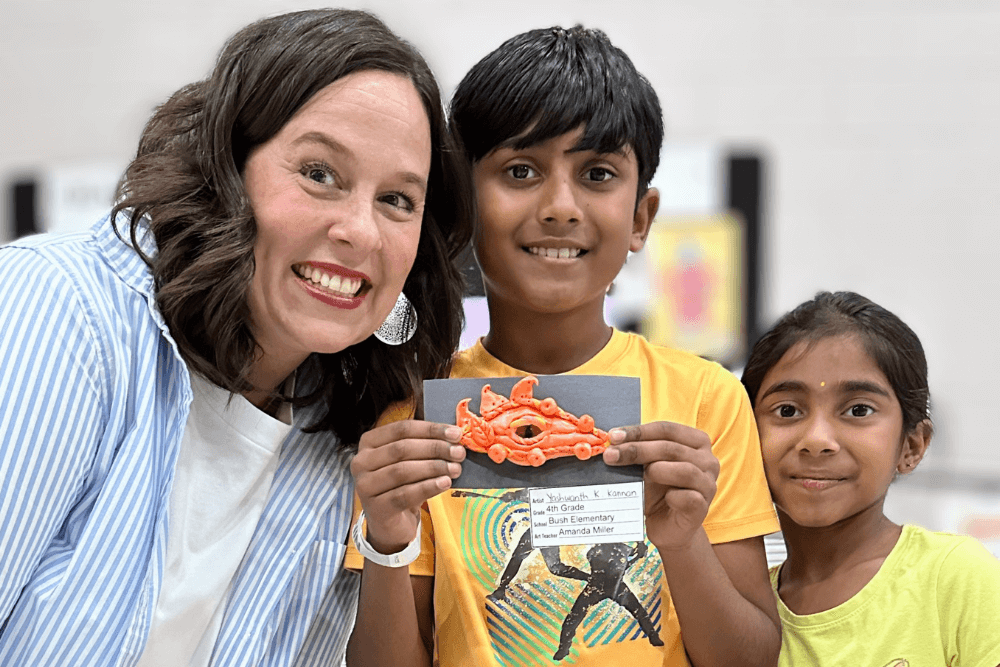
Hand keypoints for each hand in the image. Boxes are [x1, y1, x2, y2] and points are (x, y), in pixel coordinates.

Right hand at [351, 420, 464, 553]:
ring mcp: (365, 486)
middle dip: (435, 448)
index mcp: (369, 443)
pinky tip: (444, 483)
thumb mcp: (409, 462)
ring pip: (403, 471)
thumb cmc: (402, 486)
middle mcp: (361, 462)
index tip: (456, 434)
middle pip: (402, 448)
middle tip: (459, 452)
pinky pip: (405, 494)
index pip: (401, 429)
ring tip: (455, 469)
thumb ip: (425, 446)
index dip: (430, 429)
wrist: (390, 524)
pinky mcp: (376, 508)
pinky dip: (427, 487)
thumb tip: (455, 436)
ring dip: (433, 467)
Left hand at [603, 421, 718, 551]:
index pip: (666, 429)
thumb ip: (637, 452)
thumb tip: (613, 444)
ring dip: (655, 470)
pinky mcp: (703, 507)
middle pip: (671, 448)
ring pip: (685, 470)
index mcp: (696, 442)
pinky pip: (689, 498)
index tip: (613, 436)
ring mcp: (708, 484)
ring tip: (638, 475)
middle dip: (637, 450)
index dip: (639, 431)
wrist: (666, 526)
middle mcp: (707, 460)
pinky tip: (662, 498)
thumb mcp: (646, 466)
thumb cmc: (657, 491)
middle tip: (611, 455)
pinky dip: (672, 496)